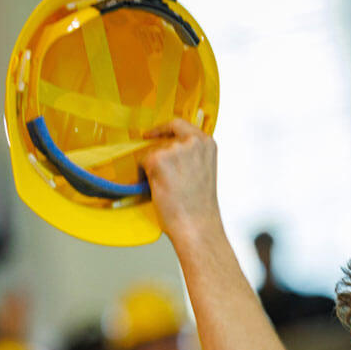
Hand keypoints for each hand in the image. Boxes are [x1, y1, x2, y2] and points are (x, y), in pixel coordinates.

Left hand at [142, 119, 220, 241]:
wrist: (196, 225)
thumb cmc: (200, 207)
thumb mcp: (202, 171)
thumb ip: (190, 156)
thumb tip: (169, 151)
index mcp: (207, 144)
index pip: (180, 124)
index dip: (163, 128)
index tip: (152, 134)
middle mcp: (193, 142)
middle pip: (164, 140)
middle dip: (159, 157)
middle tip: (161, 175)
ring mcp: (175, 149)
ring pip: (153, 152)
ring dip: (154, 168)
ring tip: (166, 188)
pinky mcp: (158, 159)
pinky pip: (143, 163)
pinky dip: (146, 176)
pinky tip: (159, 189)